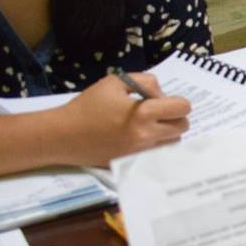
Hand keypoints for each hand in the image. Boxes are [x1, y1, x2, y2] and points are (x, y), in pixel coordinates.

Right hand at [51, 73, 191, 165]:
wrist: (63, 135)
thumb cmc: (87, 106)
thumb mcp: (115, 81)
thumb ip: (145, 82)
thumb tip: (162, 95)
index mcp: (143, 113)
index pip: (182, 108)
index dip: (176, 101)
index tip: (161, 100)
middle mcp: (146, 136)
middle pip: (182, 127)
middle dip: (174, 117)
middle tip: (156, 112)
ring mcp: (141, 153)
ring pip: (173, 142)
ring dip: (167, 132)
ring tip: (148, 125)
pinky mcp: (134, 164)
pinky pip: (159, 154)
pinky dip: (156, 145)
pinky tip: (140, 138)